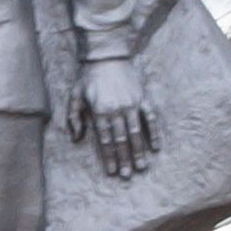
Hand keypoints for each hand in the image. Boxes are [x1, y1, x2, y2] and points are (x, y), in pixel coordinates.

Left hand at [76, 58, 155, 176]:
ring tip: (141, 167)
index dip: (109, 157)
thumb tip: (76, 139)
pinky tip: (156, 147)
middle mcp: (117, 110)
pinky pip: (151, 118)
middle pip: (121, 140)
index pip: (105, 140)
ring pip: (136, 132)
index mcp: (100, 111)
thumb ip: (74, 117)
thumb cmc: (88, 77)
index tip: (111, 172)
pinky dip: (154, 132)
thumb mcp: (74, 95)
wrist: (107, 54)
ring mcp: (132, 104)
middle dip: (124, 159)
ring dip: (139, 151)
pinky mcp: (143, 98)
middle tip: (127, 176)